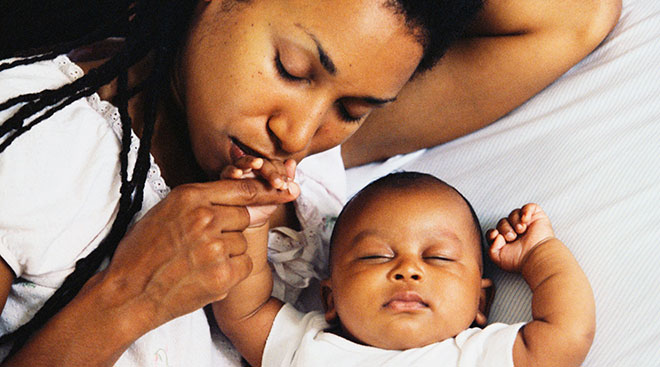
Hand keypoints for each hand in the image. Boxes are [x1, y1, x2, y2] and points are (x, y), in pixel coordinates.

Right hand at [98, 178, 297, 335]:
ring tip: (200, 261)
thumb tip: (252, 202)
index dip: (263, 191)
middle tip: (208, 243)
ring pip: (244, 242)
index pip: (242, 189)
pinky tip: (207, 274)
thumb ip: (205, 202)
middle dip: (233, 228)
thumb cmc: (142, 252)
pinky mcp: (223, 275)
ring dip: (230, 252)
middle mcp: (205, 218)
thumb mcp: (166, 211)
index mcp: (190, 197)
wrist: (128, 294)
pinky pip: (246, 265)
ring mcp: (215, 247)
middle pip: (246, 216)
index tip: (278, 191)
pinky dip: (232, 272)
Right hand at [221, 156, 298, 226]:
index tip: (285, 186)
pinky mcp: (225, 179)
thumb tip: (293, 165)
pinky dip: (232, 171)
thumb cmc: (262, 207)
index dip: (282, 173)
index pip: (276, 164)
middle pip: (262, 162)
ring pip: (244, 161)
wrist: (248, 223)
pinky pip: (228, 171)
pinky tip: (237, 174)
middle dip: (271, 171)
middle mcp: (253, 169)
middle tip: (277, 184)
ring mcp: (239, 172)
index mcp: (267, 171)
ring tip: (257, 164)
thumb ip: (287, 183)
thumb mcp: (277, 197)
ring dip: (251, 162)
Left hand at [486, 203, 554, 272]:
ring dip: (515, 222)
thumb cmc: (520, 259)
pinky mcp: (536, 217)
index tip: (497, 235)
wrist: (536, 256)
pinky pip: (528, 207)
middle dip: (505, 229)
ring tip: (521, 230)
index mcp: (506, 241)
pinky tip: (526, 220)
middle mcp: (516, 231)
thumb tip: (496, 235)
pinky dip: (525, 211)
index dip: (492, 232)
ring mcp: (526, 224)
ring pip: (513, 213)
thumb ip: (490, 247)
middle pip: (502, 222)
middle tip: (512, 237)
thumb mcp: (498, 257)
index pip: (494, 231)